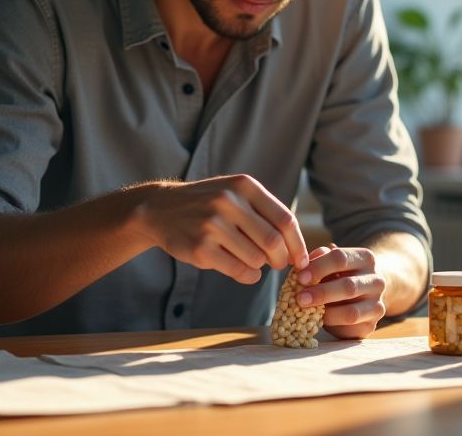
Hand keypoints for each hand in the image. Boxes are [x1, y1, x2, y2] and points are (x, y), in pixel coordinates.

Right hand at [135, 175, 308, 284]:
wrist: (161, 209)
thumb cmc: (208, 203)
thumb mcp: (236, 193)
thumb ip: (265, 212)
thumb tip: (296, 246)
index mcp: (244, 186)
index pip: (285, 219)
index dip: (298, 244)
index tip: (300, 259)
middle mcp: (229, 202)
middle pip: (273, 241)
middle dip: (281, 259)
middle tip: (278, 265)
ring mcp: (213, 225)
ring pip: (256, 258)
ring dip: (260, 266)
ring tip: (252, 261)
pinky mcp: (201, 248)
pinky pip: (238, 270)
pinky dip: (248, 276)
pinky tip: (244, 272)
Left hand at [295, 244, 386, 338]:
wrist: (363, 294)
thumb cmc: (339, 274)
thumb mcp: (330, 262)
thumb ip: (319, 259)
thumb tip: (304, 264)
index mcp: (366, 258)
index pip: (341, 258)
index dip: (318, 267)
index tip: (300, 277)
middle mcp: (377, 281)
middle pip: (348, 286)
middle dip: (321, 293)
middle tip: (300, 298)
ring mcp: (377, 304)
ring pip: (351, 312)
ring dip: (326, 313)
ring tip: (307, 312)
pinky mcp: (371, 325)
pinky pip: (350, 329)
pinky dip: (332, 326)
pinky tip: (318, 321)